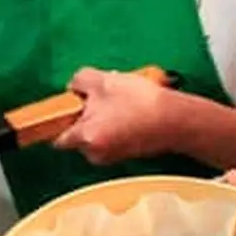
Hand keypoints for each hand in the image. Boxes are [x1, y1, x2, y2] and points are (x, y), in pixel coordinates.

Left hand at [51, 67, 176, 164]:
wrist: (177, 120)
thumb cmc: (141, 103)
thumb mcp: (102, 80)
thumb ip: (78, 81)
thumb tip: (73, 87)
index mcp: (86, 138)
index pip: (58, 138)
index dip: (60, 121)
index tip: (65, 108)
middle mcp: (97, 153)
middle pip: (79, 133)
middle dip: (87, 114)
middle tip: (102, 97)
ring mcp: (113, 155)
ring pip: (98, 133)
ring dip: (104, 116)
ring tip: (121, 100)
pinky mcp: (128, 152)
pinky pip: (113, 136)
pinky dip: (118, 123)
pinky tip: (132, 109)